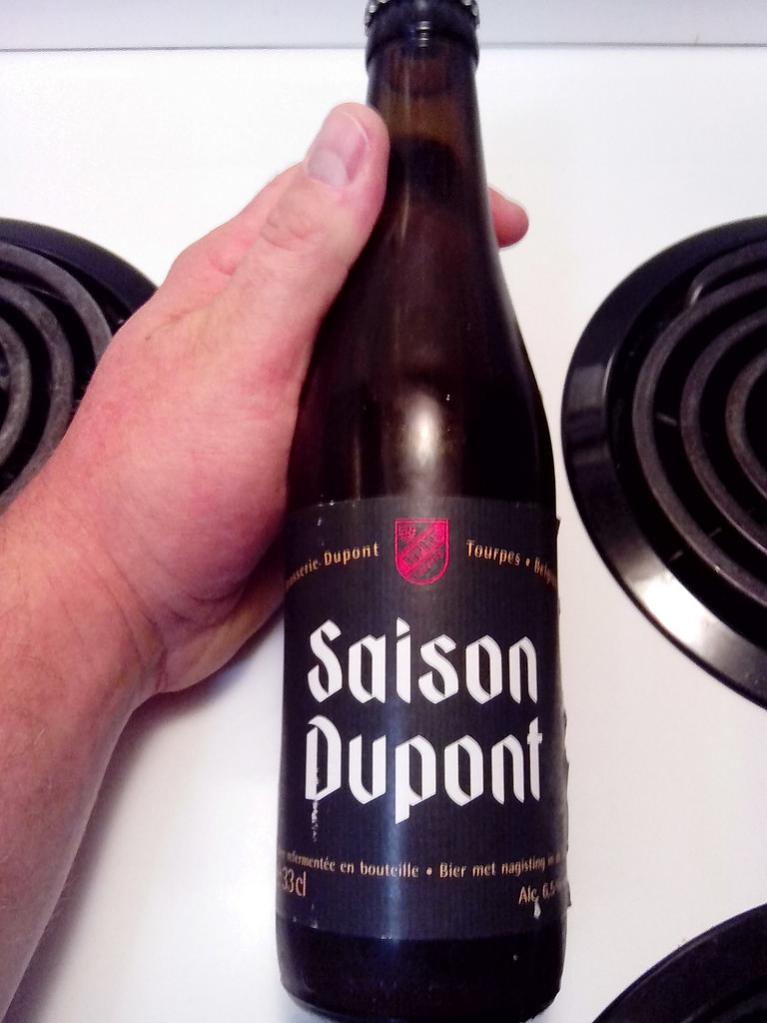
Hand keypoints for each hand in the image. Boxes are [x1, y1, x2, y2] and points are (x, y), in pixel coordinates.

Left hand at [16, 103, 528, 702]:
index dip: (412, 183)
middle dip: (430, 264)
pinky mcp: (308, 460)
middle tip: (492, 275)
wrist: (134, 608)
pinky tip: (442, 426)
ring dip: (426, 343)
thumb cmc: (153, 485)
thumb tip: (354, 145)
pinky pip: (372, 421)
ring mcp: (288, 399)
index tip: (481, 205)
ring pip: (374, 349)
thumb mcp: (238, 351)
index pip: (332, 195)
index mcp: (238, 282)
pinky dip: (410, 415)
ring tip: (484, 349)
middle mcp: (264, 334)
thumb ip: (299, 253)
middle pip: (361, 272)